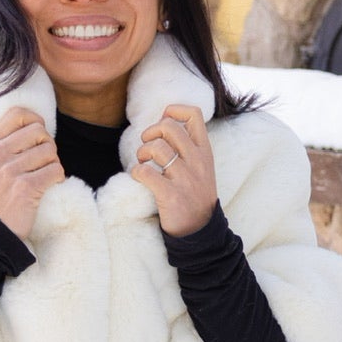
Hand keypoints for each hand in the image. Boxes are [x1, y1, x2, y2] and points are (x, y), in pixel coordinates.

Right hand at [0, 106, 64, 239]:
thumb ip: (6, 143)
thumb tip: (36, 123)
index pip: (18, 114)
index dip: (36, 121)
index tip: (38, 136)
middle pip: (39, 131)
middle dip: (47, 145)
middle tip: (43, 161)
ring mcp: (9, 171)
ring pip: (50, 150)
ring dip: (53, 163)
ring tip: (44, 175)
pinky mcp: (25, 188)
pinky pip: (55, 169)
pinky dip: (58, 177)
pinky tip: (50, 184)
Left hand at [135, 104, 217, 236]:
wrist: (200, 230)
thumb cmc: (195, 195)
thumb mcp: (201, 166)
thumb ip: (188, 146)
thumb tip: (164, 122)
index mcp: (204, 151)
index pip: (194, 114)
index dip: (173, 111)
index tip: (163, 122)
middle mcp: (197, 161)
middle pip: (169, 127)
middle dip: (150, 133)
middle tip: (147, 147)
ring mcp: (185, 178)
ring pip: (156, 148)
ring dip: (142, 153)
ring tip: (143, 162)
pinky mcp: (171, 195)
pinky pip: (146, 172)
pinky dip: (136, 172)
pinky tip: (139, 177)